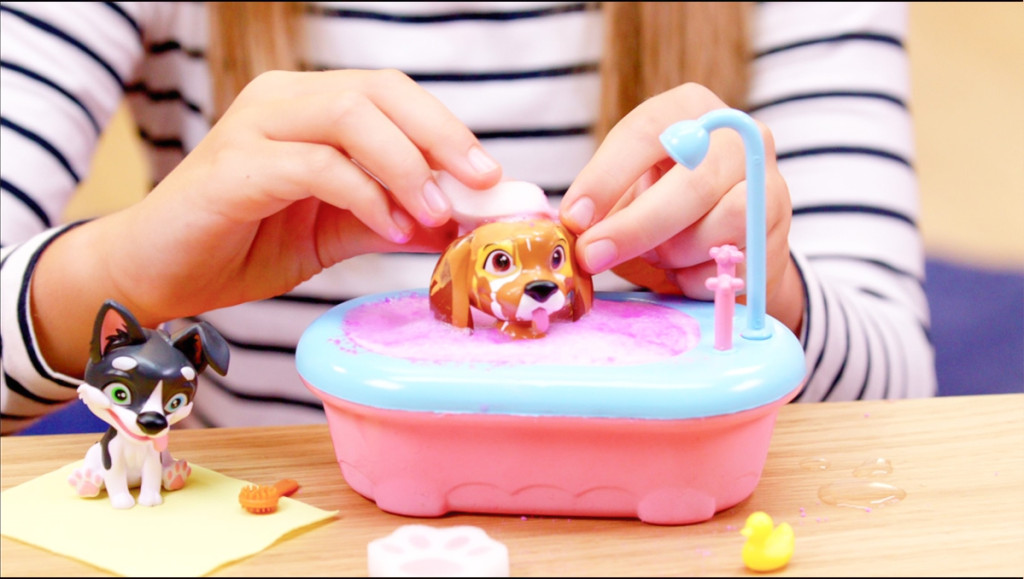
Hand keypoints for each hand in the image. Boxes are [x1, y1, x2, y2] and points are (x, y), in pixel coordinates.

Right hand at [32, 69, 501, 374]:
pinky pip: (314, 165)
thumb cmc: (243, 243)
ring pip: (349, 117)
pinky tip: (388, 227)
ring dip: (406, 166)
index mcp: (308, 106)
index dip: (446, 128)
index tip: (489, 176)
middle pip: (378, 92)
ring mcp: (254, 126)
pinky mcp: (234, 166)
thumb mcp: (337, 231)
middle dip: (440, 136)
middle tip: (480, 183)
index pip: (392, 95)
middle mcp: (282, 101)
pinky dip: (363, 194)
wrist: (159, 274)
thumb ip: (393, 218)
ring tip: (434, 213)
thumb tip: (461, 222)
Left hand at [559, 83, 803, 333]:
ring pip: (722, 224)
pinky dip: (699, 277)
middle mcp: (739, 135)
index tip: (575, 217)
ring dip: (677, 254)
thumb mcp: (626, 198)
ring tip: (663, 257)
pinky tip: (689, 271)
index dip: (606, 177)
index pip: (647, 132)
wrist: (723, 248)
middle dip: (635, 227)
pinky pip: (735, 263)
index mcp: (689, 110)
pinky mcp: (778, 233)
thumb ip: (602, 208)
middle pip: (693, 181)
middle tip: (592, 255)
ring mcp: (769, 181)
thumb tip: (575, 232)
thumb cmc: (660, 213)